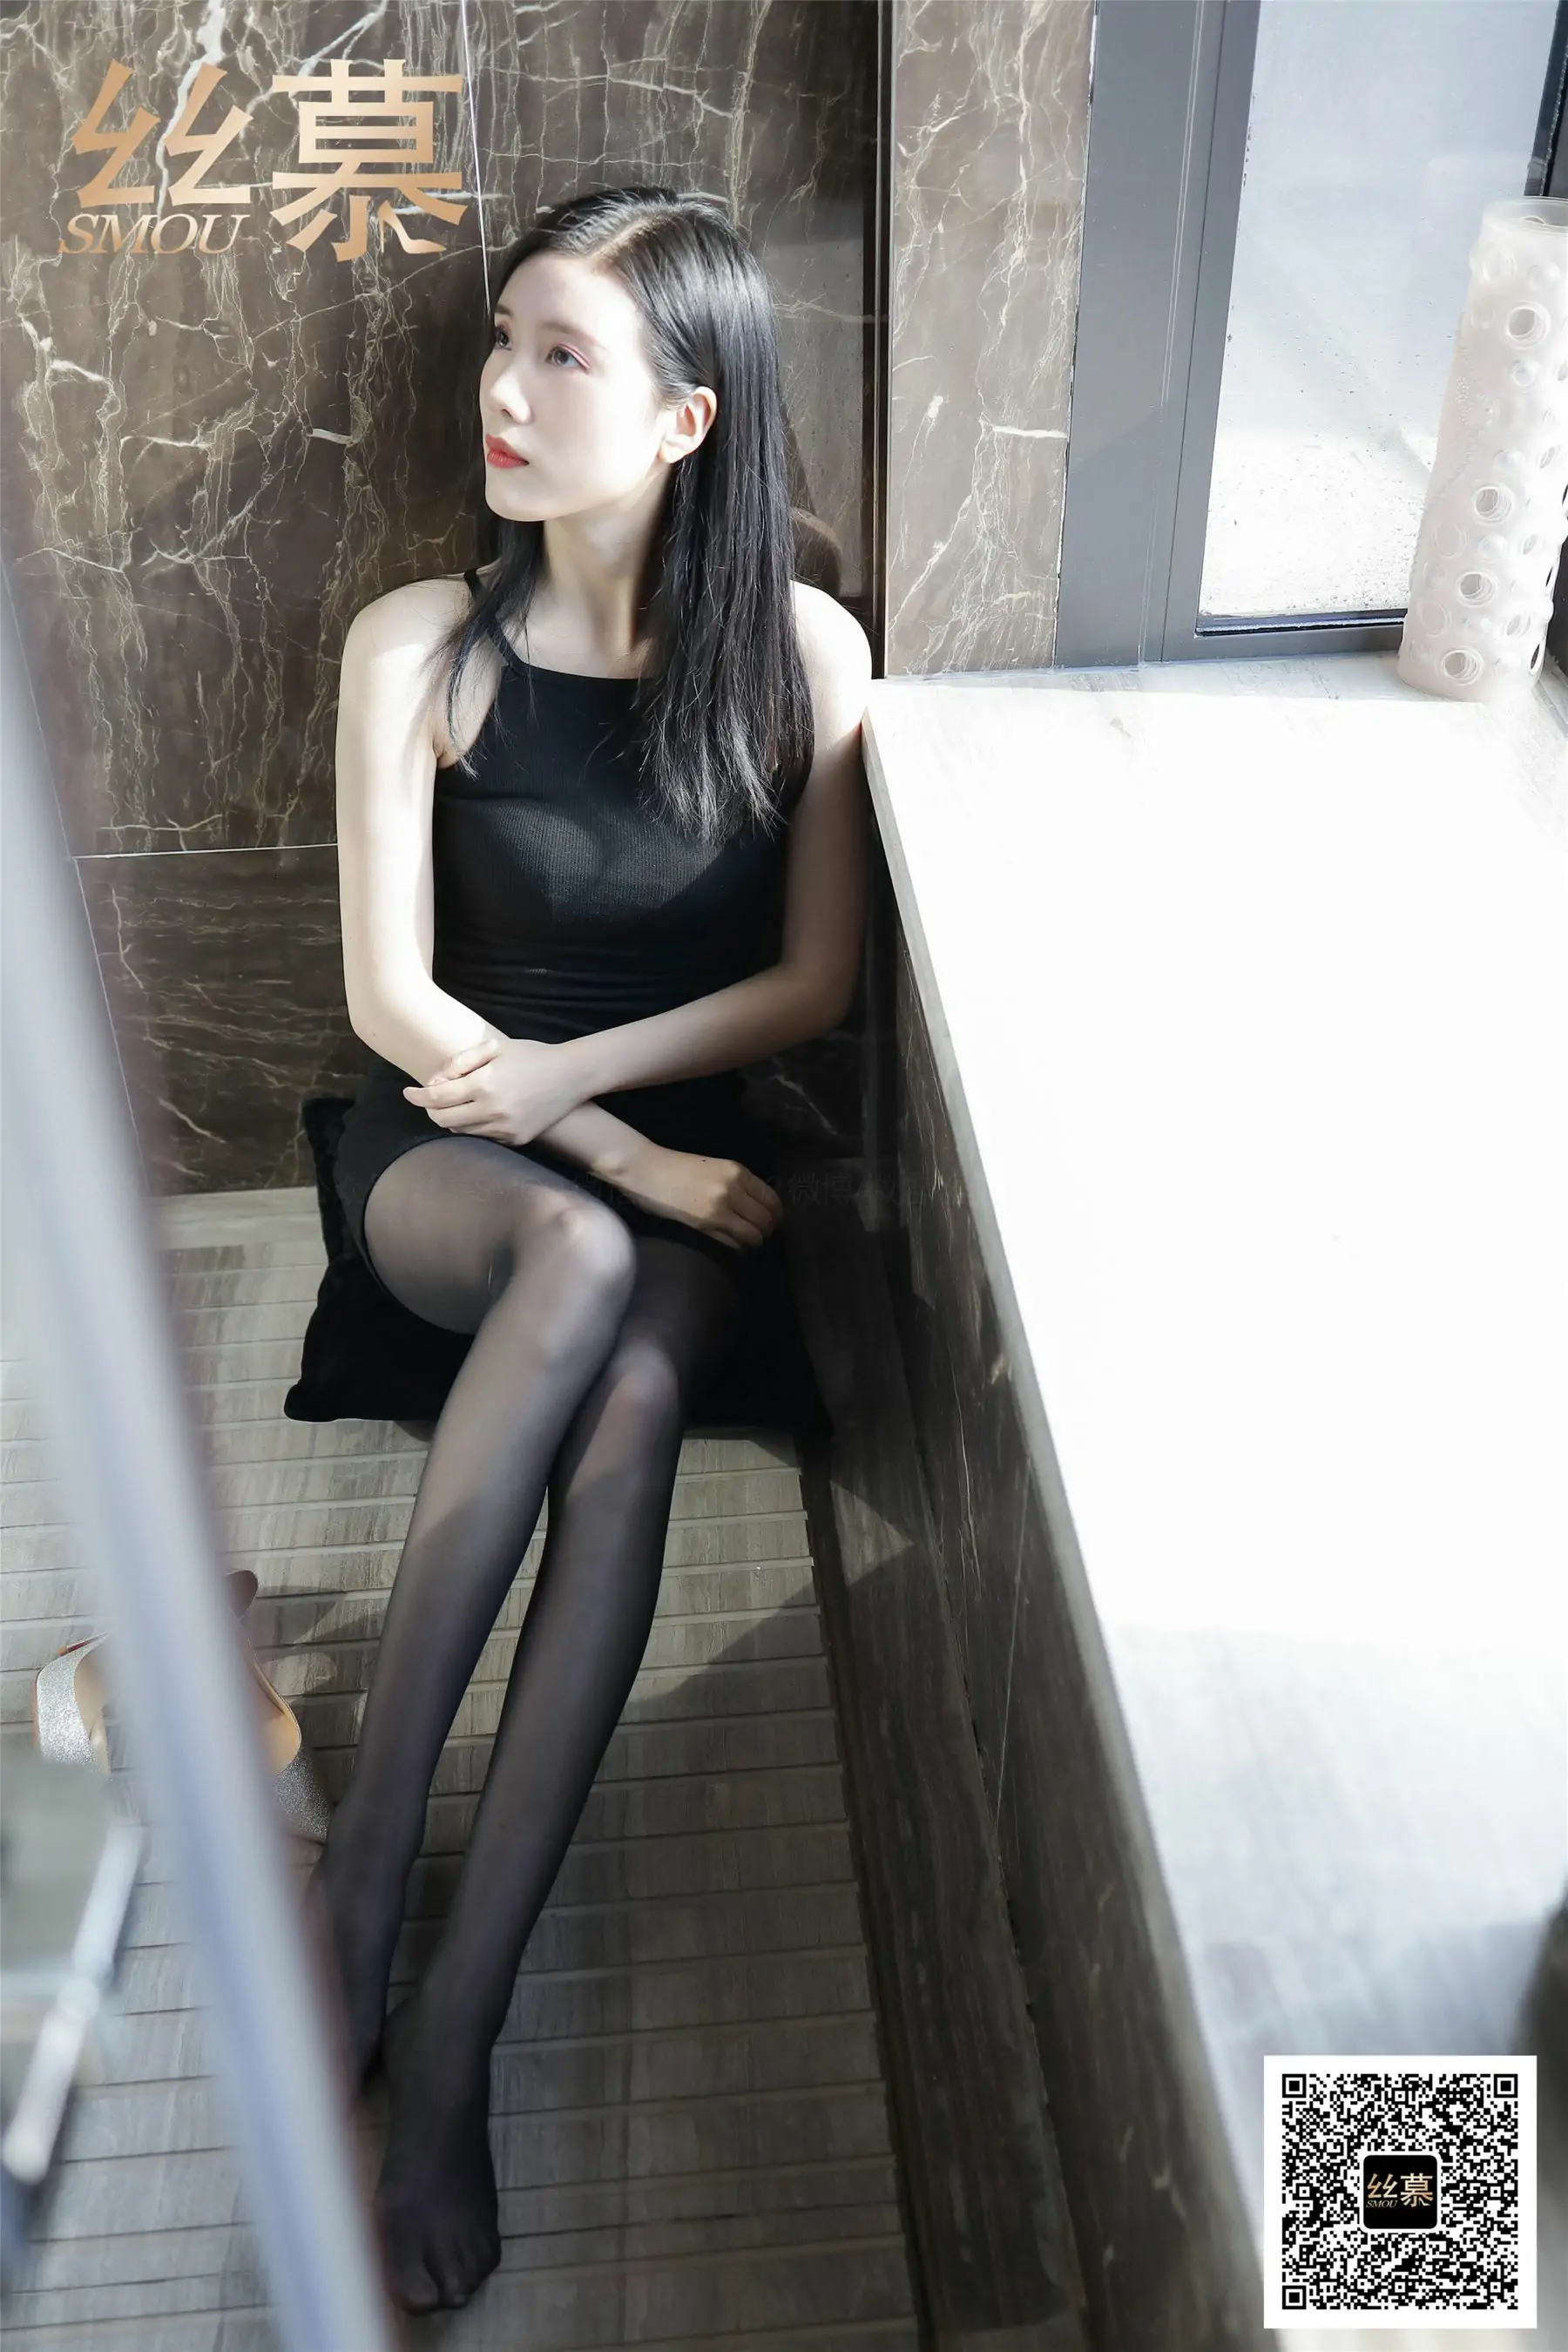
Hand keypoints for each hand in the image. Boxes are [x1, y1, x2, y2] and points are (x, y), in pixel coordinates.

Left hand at [402, 1035, 584, 1147]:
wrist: (572, 1076)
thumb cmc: (531, 1055)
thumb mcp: (494, 1047)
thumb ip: (460, 1062)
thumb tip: (433, 1081)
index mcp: (484, 1084)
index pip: (437, 1098)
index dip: (417, 1096)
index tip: (408, 1092)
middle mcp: (492, 1111)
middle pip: (443, 1120)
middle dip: (431, 1110)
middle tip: (432, 1099)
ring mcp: (505, 1129)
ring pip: (461, 1132)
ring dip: (452, 1119)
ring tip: (458, 1103)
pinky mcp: (516, 1140)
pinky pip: (483, 1138)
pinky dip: (475, 1127)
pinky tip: (481, 1112)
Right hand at [616, 1139, 784, 1251]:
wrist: (645, 1171)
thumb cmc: (678, 1168)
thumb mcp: (714, 1167)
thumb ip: (738, 1183)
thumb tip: (760, 1206)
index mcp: (737, 1172)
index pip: (772, 1200)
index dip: (776, 1215)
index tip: (772, 1221)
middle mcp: (731, 1191)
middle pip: (766, 1222)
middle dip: (766, 1231)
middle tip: (758, 1234)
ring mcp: (718, 1211)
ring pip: (753, 1237)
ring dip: (752, 1243)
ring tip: (743, 1241)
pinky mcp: (704, 1228)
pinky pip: (732, 1245)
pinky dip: (735, 1248)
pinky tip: (729, 1244)